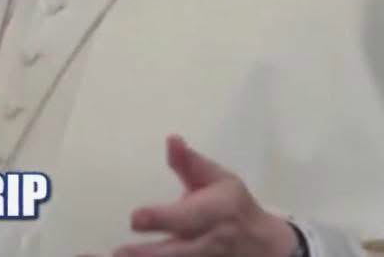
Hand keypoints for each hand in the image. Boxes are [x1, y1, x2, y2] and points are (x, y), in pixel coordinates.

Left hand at [109, 135, 297, 256]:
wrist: (265, 245)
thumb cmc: (233, 204)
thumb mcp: (218, 178)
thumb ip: (189, 162)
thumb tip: (170, 139)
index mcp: (217, 211)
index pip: (188, 217)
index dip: (162, 218)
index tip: (135, 218)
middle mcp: (212, 241)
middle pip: (180, 252)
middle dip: (150, 253)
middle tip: (119, 252)